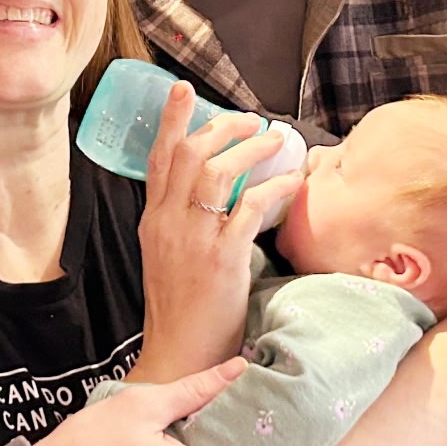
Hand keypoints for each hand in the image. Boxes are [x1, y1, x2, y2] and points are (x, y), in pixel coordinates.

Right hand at [137, 82, 299, 378]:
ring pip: (217, 172)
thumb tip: (211, 194)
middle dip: (223, 128)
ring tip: (277, 141)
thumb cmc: (180, 309)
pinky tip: (294, 182)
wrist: (179, 355)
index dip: (170, 120)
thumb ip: (181, 222)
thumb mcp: (166, 257)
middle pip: (190, 154)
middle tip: (252, 121)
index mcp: (152, 221)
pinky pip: (250, 208)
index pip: (158, 158)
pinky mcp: (221, 258)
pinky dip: (275, 188)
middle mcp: (168, 223)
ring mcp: (193, 239)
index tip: (182, 90)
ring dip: (251, 150)